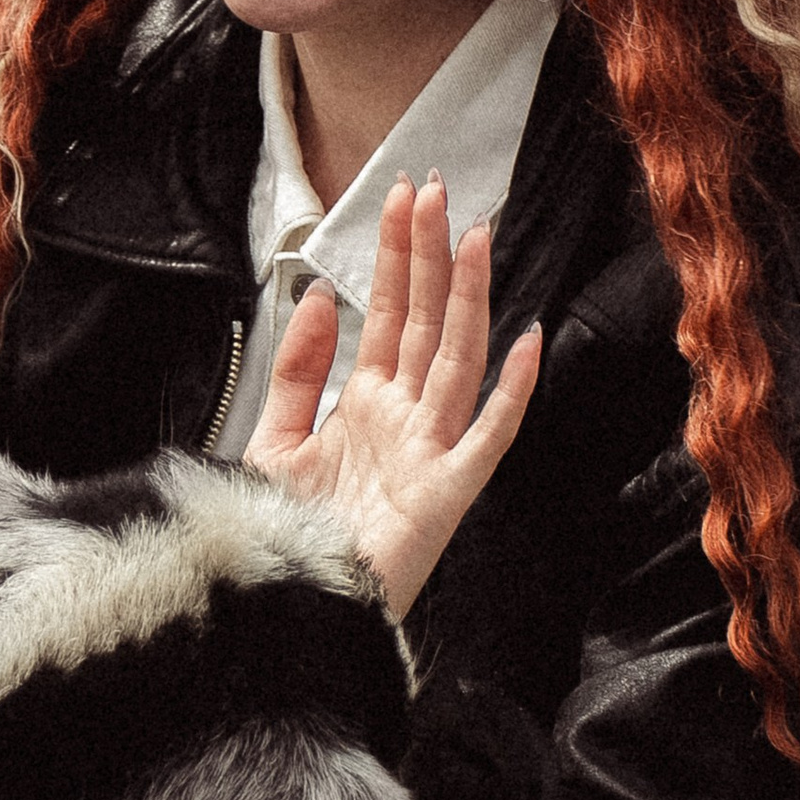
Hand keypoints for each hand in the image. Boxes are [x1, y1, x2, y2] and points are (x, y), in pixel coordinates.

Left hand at [244, 174, 537, 624]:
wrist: (293, 607)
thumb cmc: (291, 537)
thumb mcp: (276, 442)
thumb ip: (298, 371)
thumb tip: (320, 298)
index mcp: (369, 405)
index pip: (390, 314)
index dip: (397, 257)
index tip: (403, 199)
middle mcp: (406, 420)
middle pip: (425, 323)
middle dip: (430, 258)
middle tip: (437, 191)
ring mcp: (431, 453)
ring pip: (457, 361)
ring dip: (467, 299)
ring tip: (474, 237)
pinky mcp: (445, 494)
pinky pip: (484, 438)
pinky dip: (508, 394)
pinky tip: (524, 345)